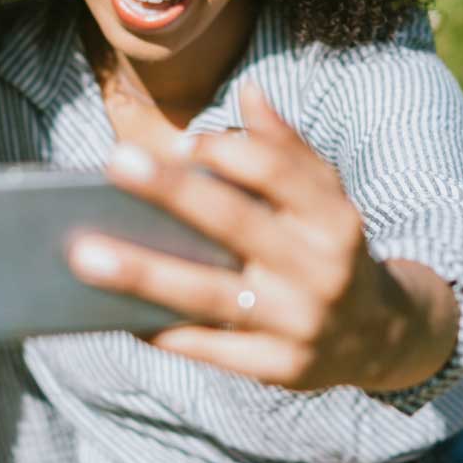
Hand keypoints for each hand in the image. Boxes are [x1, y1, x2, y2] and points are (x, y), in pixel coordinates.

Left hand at [67, 81, 459, 392]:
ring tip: (84, 255)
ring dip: (144, 273)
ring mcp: (299, 323)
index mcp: (333, 218)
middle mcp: (320, 270)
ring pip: (210, 294)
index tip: (181, 142)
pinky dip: (162, 331)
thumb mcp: (325, 197)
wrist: (379, 336)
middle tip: (115, 162)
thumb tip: (248, 92)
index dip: (228, 151)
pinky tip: (116, 313)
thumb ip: (286, 147)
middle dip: (173, 192)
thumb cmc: (329, 249)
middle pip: (236, 223)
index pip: (277, 172)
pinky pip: (209, 348)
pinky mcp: (278, 369)